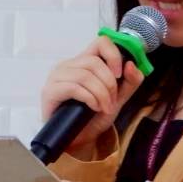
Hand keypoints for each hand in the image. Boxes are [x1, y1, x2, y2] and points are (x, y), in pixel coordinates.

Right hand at [40, 37, 144, 157]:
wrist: (79, 139)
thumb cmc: (94, 116)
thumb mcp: (118, 98)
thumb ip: (130, 82)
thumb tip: (132, 64)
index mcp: (84, 61)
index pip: (100, 42)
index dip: (113, 55)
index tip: (119, 74)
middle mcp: (69, 65)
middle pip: (94, 61)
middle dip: (109, 84)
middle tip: (112, 101)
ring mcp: (57, 77)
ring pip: (85, 75)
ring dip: (101, 94)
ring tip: (104, 107)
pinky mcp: (50, 91)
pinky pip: (74, 87)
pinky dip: (90, 98)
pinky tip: (94, 108)